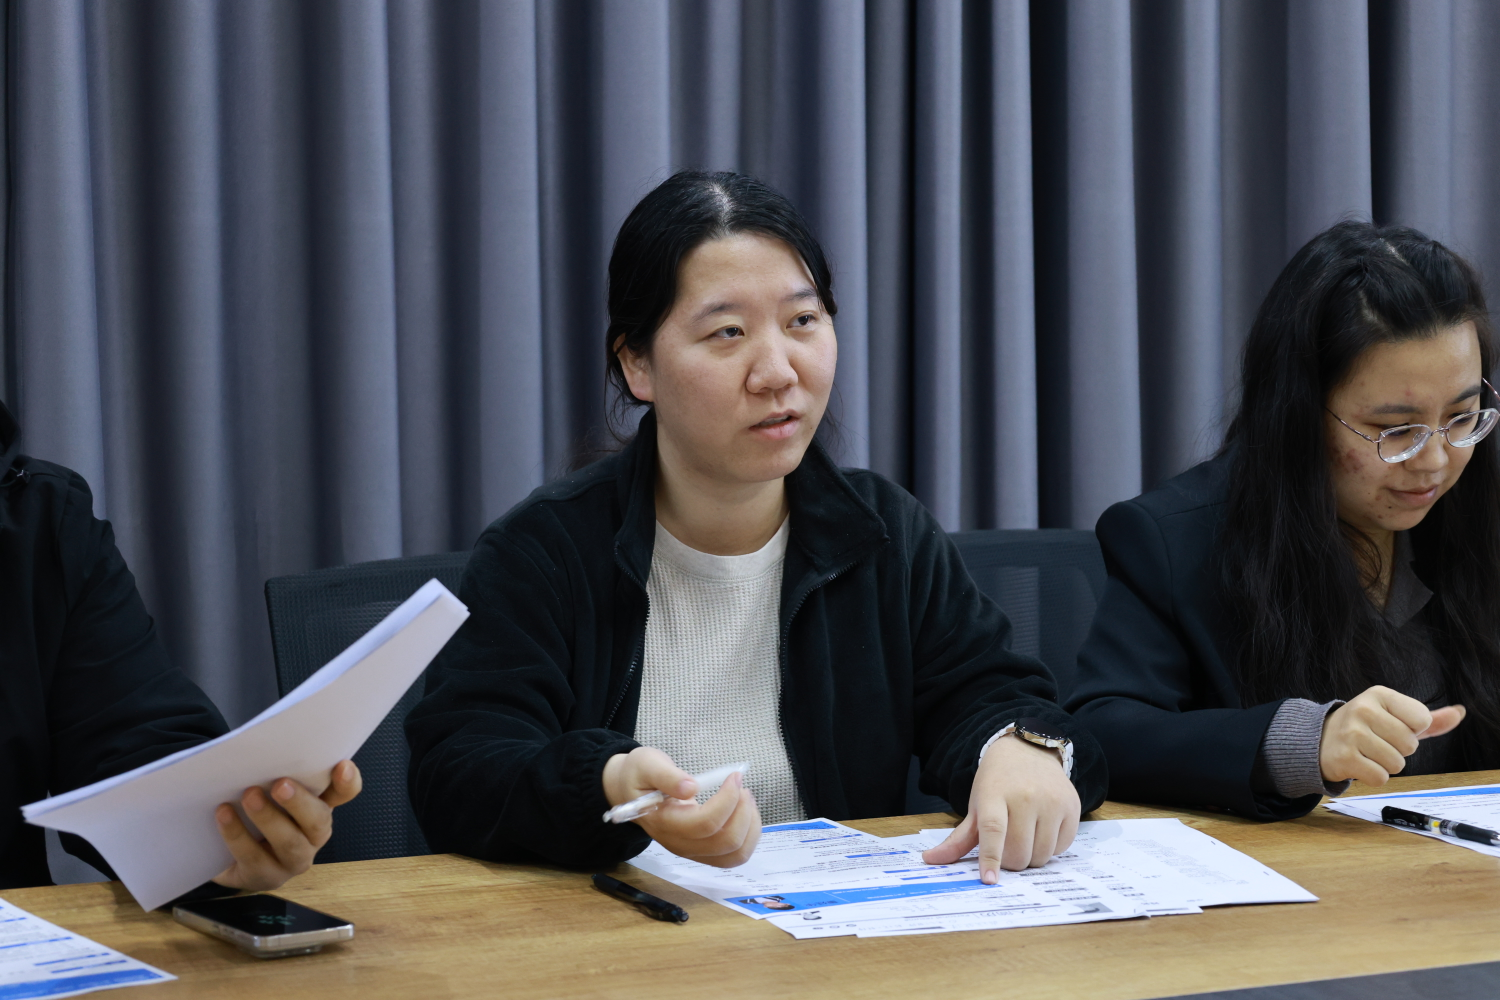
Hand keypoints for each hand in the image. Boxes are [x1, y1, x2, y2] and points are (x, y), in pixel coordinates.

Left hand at [213, 759, 362, 890]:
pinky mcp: (265, 877)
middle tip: (280, 784)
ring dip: (269, 819)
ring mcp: (292, 861)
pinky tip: (224, 814)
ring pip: (290, 844)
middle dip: (300, 803)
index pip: (344, 794)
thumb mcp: (267, 791)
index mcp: (319, 807)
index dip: (348, 782)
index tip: (342, 766)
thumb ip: (277, 774)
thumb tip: (266, 750)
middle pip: (319, 821)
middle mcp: (312, 836)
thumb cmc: (252, 815)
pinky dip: (237, 834)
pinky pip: (254, 858)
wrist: (223, 856)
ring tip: (249, 797)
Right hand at [602, 747, 759, 867]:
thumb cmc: (640, 776)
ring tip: (745, 798)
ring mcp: (693, 852)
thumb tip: (691, 788)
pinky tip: (744, 812)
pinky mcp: (703, 852)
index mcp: (665, 823)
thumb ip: (667, 776)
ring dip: (750, 826)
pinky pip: (735, 855)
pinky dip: (749, 835)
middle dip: (743, 812)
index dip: (727, 800)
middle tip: (740, 785)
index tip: (733, 776)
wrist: (631, 792)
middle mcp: (679, 844)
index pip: (705, 823)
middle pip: (725, 842)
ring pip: (735, 854)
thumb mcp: (647, 764)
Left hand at [921, 734, 1079, 881]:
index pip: (993, 830)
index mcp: (995, 795)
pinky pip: (1061, 847)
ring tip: (1024, 837)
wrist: (1028, 752)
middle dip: (1010, 861)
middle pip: (1019, 852)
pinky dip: (1050, 848)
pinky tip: (1042, 830)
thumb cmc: (998, 783)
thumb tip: (930, 860)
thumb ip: (958, 838)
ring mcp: (1052, 801)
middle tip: (1006, 848)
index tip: (989, 880)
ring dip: (1031, 857)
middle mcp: (1026, 796)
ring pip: (1041, 855)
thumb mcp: (977, 804)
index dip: (991, 858)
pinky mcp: (1072, 807)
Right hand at [1320, 686, 1465, 785]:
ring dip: (1386, 765)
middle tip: (1377, 742)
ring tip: (1368, 754)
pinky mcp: (1344, 757)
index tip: (1391, 727)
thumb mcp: (1394, 715)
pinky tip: (1360, 764)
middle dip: (1399, 750)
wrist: (1319, 739)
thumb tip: (1460, 713)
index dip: (1412, 730)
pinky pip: (1381, 777)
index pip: (1422, 720)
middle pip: (1410, 745)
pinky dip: (1374, 777)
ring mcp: (1351, 733)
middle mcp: (1363, 709)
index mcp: (1379, 694)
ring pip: (1397, 764)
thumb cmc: (1365, 727)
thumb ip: (1428, 718)